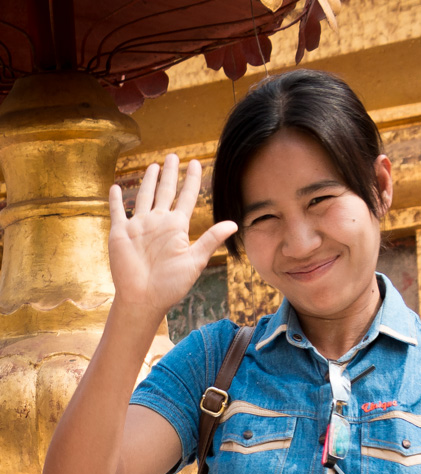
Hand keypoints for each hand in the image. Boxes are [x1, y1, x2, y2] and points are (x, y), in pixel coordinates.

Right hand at [108, 155, 237, 317]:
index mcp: (176, 227)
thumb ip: (211, 240)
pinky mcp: (121, 233)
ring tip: (154, 166)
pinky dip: (116, 200)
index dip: (191, 180)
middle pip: (166, 191)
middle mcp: (158, 223)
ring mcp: (139, 226)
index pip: (186, 197)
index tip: (196, 162)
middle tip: (174, 156)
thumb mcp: (194, 261)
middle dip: (170, 174)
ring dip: (148, 181)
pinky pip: (118, 211)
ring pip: (144, 196)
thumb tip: (234, 224)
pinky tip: (115, 187)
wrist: (144, 298)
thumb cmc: (171, 285)